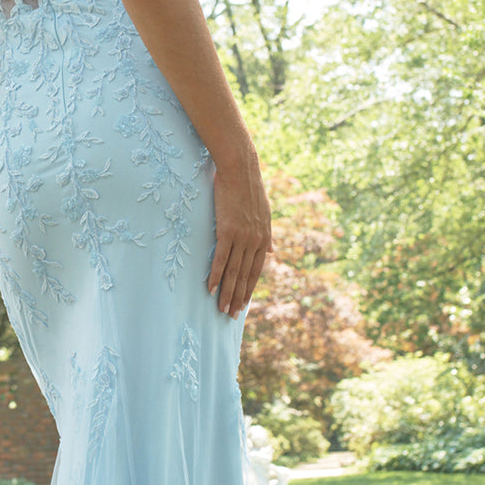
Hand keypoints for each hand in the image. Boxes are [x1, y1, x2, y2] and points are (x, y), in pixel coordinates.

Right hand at [207, 156, 271, 319]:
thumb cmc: (250, 187)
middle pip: (245, 276)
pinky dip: (216, 275)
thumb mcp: (265, 213)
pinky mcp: (227, 230)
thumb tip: (273, 251)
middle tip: (230, 316)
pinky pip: (221, 258)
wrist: (241, 168)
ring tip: (221, 309)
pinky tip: (211, 289)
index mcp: (265, 238)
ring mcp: (242, 237)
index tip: (243, 304)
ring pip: (234, 272)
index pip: (256, 270)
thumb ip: (267, 235)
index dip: (249, 289)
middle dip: (238, 298)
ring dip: (227, 293)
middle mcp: (256, 241)